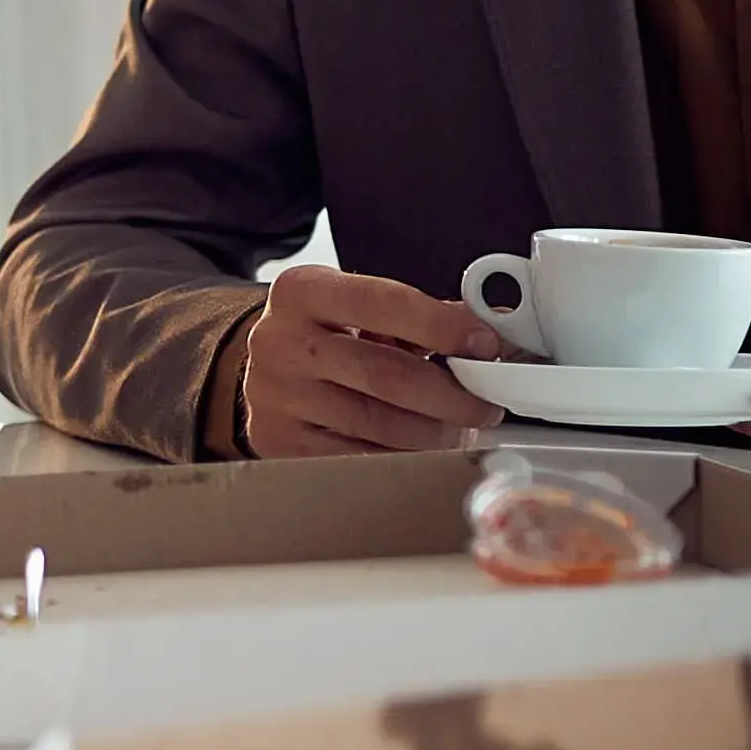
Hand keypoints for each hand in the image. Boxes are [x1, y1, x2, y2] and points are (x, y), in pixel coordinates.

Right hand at [229, 265, 505, 456]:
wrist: (263, 368)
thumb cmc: (325, 334)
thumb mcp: (359, 307)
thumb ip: (419, 316)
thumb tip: (487, 338)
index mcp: (303, 291)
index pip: (384, 303)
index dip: (443, 326)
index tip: (486, 345)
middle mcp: (280, 341)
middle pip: (387, 375)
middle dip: (451, 396)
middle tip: (484, 405)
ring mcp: (276, 395)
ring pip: (378, 425)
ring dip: (434, 433)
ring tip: (456, 430)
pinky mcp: (277, 440)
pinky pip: (357, 458)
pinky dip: (400, 456)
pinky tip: (416, 447)